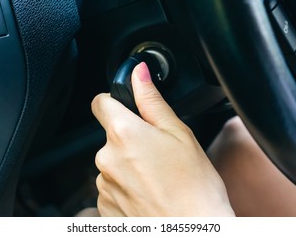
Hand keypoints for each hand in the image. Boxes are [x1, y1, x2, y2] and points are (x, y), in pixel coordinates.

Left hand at [91, 62, 233, 215]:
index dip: (115, 101)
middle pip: (111, 135)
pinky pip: (111, 186)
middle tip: (159, 152)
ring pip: (112, 162)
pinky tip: (149, 193)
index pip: (101, 102)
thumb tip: (139, 74)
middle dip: (130, 138)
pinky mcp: (104, 207)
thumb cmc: (194, 188)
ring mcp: (104, 185)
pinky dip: (126, 186)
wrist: (193, 232)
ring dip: (128, 164)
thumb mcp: (179, 134)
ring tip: (157, 177)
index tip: (128, 109)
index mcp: (124, 134)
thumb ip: (152, 101)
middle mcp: (106, 158)